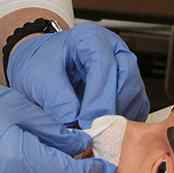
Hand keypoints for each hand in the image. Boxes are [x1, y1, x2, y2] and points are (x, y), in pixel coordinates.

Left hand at [6, 22, 148, 126]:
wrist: (40, 68)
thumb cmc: (41, 65)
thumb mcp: (38, 77)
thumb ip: (56, 98)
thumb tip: (73, 120)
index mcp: (92, 38)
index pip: (104, 65)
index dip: (98, 96)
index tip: (87, 121)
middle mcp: (114, 51)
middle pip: (126, 79)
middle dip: (110, 108)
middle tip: (93, 132)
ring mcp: (125, 70)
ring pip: (134, 96)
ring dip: (117, 118)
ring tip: (94, 134)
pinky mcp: (129, 91)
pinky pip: (135, 108)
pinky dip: (122, 123)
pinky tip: (104, 132)